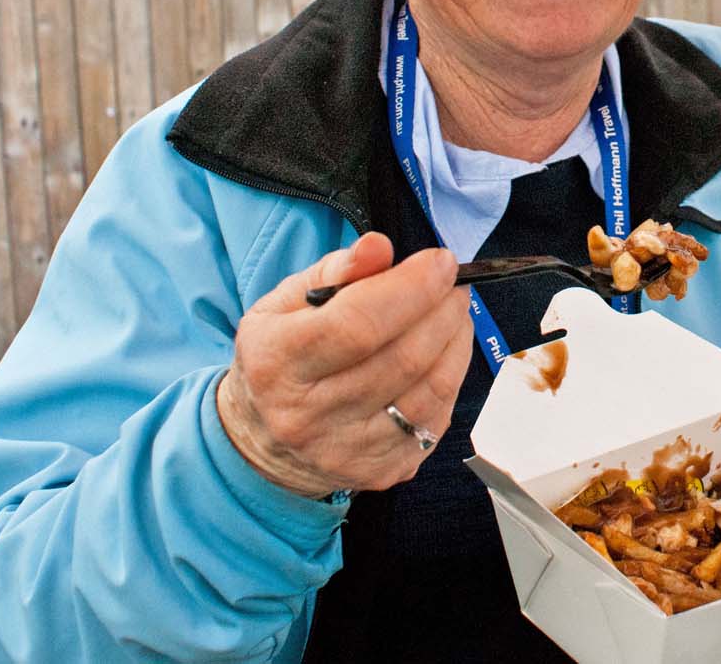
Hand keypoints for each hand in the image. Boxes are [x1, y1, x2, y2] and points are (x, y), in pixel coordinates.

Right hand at [217, 233, 471, 497]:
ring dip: (456, 341)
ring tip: (454, 312)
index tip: (440, 261)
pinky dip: (452, 378)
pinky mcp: (380, 471)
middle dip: (442, 310)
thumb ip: (335, 270)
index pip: (357, 324)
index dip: (411, 289)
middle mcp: (307, 415)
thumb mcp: (286, 302)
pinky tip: (447, 352)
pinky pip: (436, 420)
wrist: (264, 437)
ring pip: (428, 391)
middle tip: (454, 283)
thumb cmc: (283, 354)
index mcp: (277, 362)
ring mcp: (346, 451)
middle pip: (402, 357)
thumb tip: (380, 247)